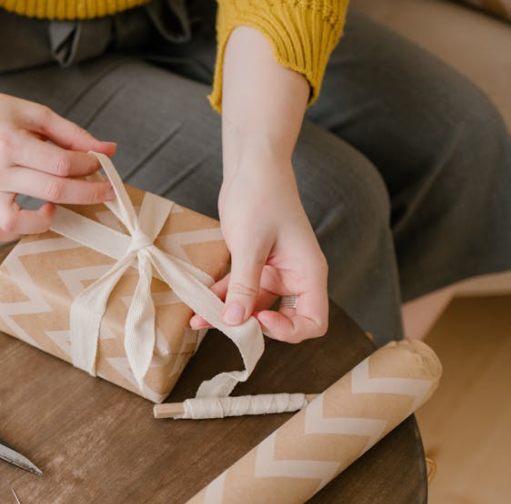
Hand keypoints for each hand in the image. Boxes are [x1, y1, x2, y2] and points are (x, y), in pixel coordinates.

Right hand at [0, 86, 117, 242]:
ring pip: (17, 223)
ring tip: (55, 204)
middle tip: (107, 189)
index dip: (88, 165)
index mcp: (8, 143)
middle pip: (52, 192)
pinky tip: (32, 215)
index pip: (60, 164)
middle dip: (88, 193)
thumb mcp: (35, 113)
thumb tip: (108, 150)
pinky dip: (18, 231)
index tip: (101, 162)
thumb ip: (72, 133)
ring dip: (46, 220)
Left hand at [190, 153, 328, 341]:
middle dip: (252, 327)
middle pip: (283, 321)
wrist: (251, 165)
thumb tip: (235, 322)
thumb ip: (244, 286)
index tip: (259, 319)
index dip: (289, 330)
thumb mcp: (250, 245)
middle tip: (223, 324)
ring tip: (198, 320)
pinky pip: (240, 291)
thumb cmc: (260, 197)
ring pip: (255, 308)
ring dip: (229, 315)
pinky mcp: (254, 265)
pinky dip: (221, 299)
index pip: (313, 322)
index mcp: (308, 273)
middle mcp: (295, 277)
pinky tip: (197, 306)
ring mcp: (274, 272)